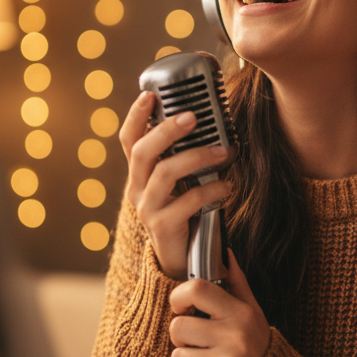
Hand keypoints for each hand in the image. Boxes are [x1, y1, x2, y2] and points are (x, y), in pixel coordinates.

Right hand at [120, 90, 231, 279]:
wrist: (181, 261)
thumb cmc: (184, 213)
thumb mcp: (178, 184)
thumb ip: (183, 159)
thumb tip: (208, 124)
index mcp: (139, 174)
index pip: (129, 140)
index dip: (136, 116)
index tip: (149, 95)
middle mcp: (137, 189)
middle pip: (142, 151)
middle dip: (167, 130)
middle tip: (193, 117)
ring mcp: (148, 208)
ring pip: (165, 173)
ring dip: (197, 157)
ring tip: (224, 152)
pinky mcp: (163, 226)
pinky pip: (187, 202)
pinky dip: (211, 189)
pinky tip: (227, 185)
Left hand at [168, 250, 270, 356]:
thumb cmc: (259, 348)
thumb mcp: (253, 312)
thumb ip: (236, 283)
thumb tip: (226, 253)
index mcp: (241, 314)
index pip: (197, 290)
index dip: (179, 296)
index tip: (182, 307)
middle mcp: (235, 337)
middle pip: (178, 326)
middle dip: (181, 336)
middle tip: (196, 340)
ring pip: (178, 356)